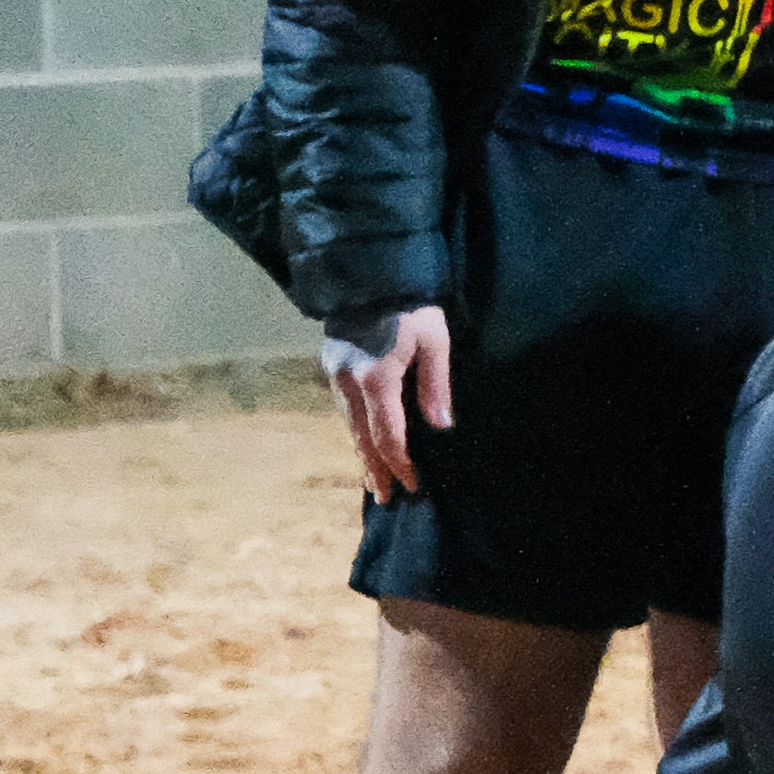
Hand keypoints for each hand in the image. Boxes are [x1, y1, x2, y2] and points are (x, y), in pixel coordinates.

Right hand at [322, 305, 453, 502]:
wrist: (370, 275)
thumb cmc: (411, 307)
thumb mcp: (434, 342)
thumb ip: (435, 386)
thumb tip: (441, 427)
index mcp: (375, 380)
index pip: (388, 435)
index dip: (401, 463)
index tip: (413, 485)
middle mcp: (348, 384)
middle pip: (362, 438)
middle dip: (376, 469)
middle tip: (386, 499)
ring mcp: (335, 375)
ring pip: (349, 425)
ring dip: (362, 453)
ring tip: (374, 479)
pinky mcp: (332, 365)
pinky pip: (344, 410)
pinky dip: (355, 431)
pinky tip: (362, 441)